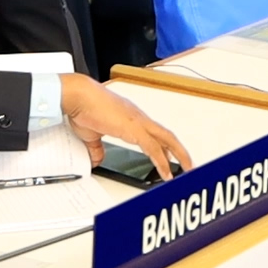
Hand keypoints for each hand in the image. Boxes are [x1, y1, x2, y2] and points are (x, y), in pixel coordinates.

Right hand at [59, 74, 192, 177]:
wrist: (79, 96)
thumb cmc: (83, 107)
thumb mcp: (91, 134)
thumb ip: (97, 147)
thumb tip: (98, 158)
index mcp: (130, 117)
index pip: (154, 133)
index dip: (163, 146)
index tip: (170, 157)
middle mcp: (138, 118)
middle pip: (167, 135)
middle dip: (180, 150)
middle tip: (189, 164)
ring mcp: (139, 122)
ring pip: (167, 139)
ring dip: (178, 155)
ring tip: (186, 169)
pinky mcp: (135, 129)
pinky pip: (154, 148)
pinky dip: (162, 161)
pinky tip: (167, 172)